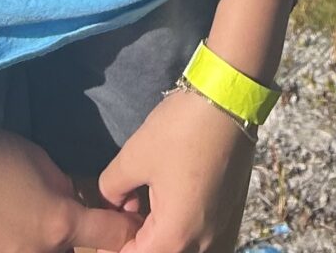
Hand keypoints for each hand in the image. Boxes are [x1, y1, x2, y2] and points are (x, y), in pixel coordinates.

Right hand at [0, 113, 141, 252]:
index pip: (111, 236)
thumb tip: (73, 208)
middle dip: (63, 244)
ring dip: (31, 247)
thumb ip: (62, 191)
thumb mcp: (40, 161)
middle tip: (45, 224)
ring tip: (11, 227)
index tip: (129, 230)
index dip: (126, 232)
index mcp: (58, 224)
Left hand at [98, 83, 257, 252]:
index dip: (113, 244)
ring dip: (157, 229)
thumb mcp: (134, 156)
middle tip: (123, 205)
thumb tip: (111, 200)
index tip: (106, 220)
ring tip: (142, 197)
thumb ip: (111, 188)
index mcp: (176, 235)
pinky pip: (196, 229)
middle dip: (138, 237)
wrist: (229, 98)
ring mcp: (218, 225)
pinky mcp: (226, 208)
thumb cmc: (181, 129)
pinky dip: (177, 220)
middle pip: (160, 252)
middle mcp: (201, 239)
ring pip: (179, 242)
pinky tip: (164, 191)